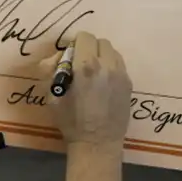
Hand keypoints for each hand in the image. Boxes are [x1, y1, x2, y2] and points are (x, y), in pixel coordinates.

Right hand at [40, 31, 132, 146]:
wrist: (97, 143)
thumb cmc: (71, 121)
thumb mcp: (53, 95)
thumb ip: (52, 71)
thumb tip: (56, 58)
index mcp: (85, 66)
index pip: (84, 37)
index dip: (75, 44)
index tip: (70, 57)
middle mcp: (106, 66)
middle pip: (100, 41)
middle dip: (89, 48)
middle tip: (81, 64)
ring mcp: (121, 74)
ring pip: (112, 51)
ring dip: (102, 56)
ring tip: (94, 73)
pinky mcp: (129, 84)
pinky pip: (120, 65)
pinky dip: (111, 67)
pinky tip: (104, 83)